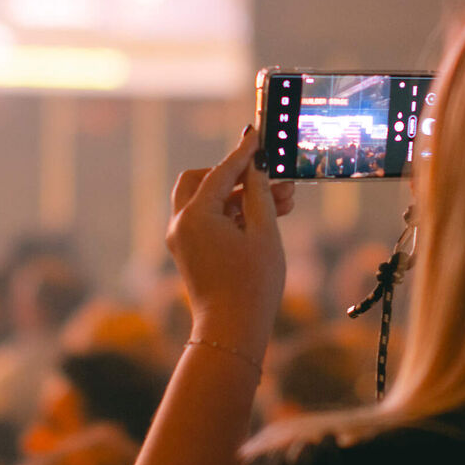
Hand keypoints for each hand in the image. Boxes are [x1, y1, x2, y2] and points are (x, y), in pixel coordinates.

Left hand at [167, 128, 291, 356]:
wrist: (232, 332)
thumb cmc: (252, 284)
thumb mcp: (264, 232)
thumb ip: (260, 193)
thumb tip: (256, 167)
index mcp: (195, 215)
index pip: (222, 171)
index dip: (245, 152)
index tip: (258, 132)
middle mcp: (180, 223)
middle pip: (203, 180)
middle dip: (236, 175)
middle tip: (268, 176)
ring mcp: (181, 239)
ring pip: (209, 201)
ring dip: (241, 197)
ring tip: (285, 200)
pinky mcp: (188, 252)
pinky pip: (207, 221)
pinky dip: (232, 215)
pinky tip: (267, 218)